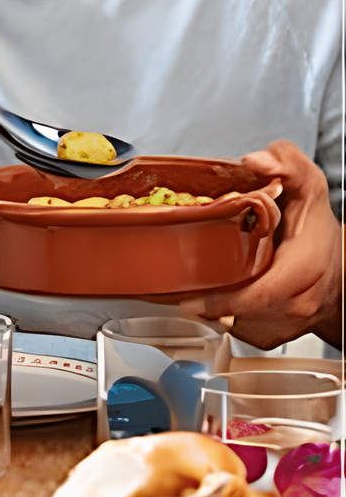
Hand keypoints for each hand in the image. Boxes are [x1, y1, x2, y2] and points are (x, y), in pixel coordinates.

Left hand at [178, 141, 342, 348]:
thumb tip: (256, 160)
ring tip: (187, 282)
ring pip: (227, 321)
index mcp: (301, 271)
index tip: (183, 295)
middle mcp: (292, 305)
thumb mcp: (310, 189)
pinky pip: (231, 327)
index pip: (256, 295)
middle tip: (168, 282)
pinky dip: (216, 311)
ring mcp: (280, 325)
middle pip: (232, 310)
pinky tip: (213, 291)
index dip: (217, 299)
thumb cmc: (320, 234)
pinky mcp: (267, 336)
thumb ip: (288, 165)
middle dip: (198, 296)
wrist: (341, 274)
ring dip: (204, 304)